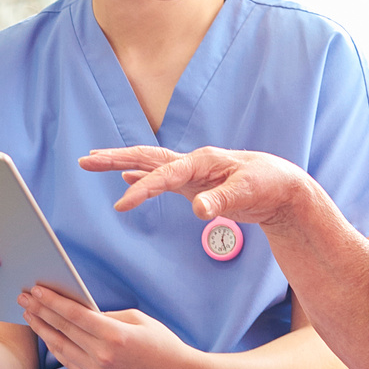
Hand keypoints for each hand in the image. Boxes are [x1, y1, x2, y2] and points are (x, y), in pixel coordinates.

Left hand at [18, 286, 204, 368]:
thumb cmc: (160, 341)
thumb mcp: (136, 318)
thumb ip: (105, 315)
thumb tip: (78, 311)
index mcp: (115, 336)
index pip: (75, 316)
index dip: (52, 302)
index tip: (36, 290)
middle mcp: (103, 356)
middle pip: (63, 330)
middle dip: (41, 312)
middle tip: (23, 299)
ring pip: (61, 348)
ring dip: (43, 330)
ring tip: (29, 315)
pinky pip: (70, 363)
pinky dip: (56, 348)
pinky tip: (47, 335)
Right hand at [77, 146, 312, 224]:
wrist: (284, 187)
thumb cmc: (270, 185)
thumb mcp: (249, 192)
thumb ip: (222, 200)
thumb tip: (200, 210)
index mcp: (203, 161)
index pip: (164, 175)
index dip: (142, 189)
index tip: (121, 205)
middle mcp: (193, 163)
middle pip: (146, 157)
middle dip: (114, 158)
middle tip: (84, 160)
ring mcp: (192, 173)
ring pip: (149, 165)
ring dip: (121, 163)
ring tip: (92, 162)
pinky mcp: (195, 184)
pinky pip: (161, 178)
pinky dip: (142, 177)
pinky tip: (127, 178)